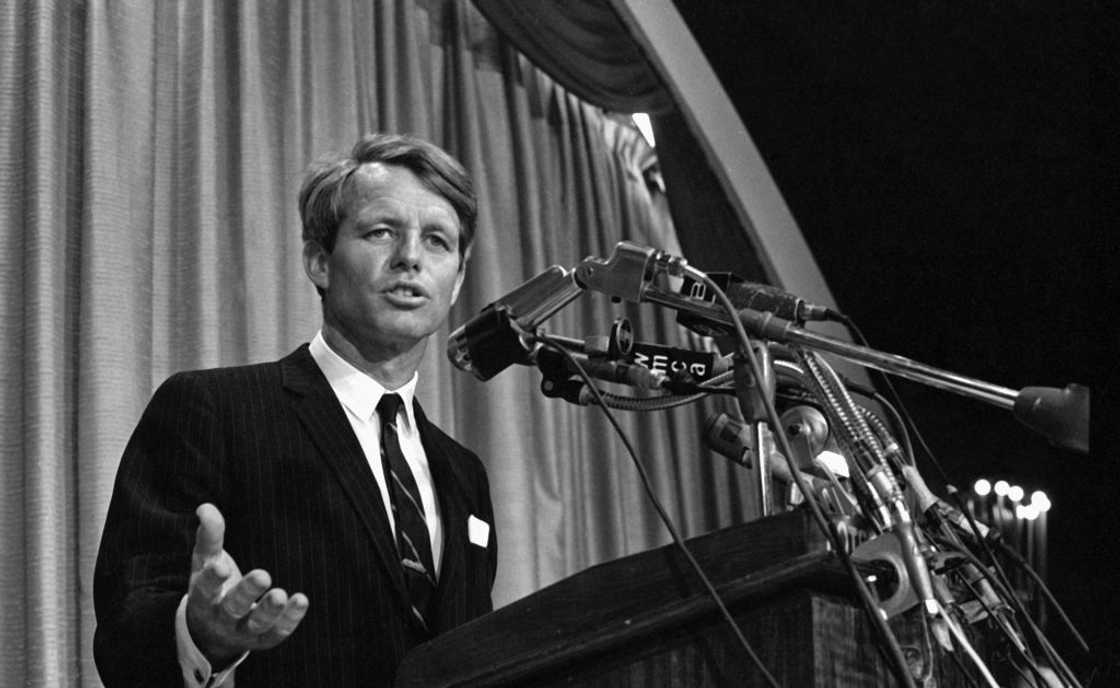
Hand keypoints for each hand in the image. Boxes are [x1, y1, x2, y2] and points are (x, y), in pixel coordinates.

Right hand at [185, 503, 309, 667]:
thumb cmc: (211, 587)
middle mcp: (221, 618)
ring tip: (281, 594)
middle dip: (246, 592)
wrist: (211, 633)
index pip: (205, 590)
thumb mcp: (205, 562)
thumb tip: (205, 507)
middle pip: (232, 608)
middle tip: (262, 575)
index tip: (221, 566)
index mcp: (203, 598)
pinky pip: (276, 633)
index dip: (212, 579)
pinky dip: (289, 620)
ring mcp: (242, 631)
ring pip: (255, 625)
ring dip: (269, 612)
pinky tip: (301, 600)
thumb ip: (209, 536)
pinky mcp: (262, 640)